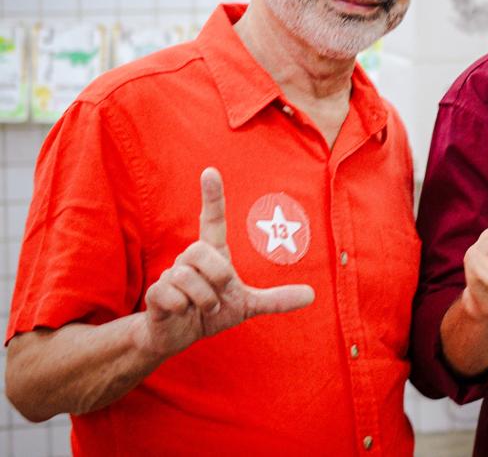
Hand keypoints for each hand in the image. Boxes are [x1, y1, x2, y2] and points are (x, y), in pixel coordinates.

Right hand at [138, 168, 315, 358]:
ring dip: (204, 300)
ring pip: (187, 278)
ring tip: (204, 308)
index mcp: (213, 254)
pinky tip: (182, 312)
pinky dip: (184, 309)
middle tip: (220, 295)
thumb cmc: (211, 312)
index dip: (212, 197)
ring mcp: (170, 274)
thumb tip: (311, 295)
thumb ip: (276, 299)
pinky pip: (171, 295)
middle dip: (216, 275)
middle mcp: (190, 258)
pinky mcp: (154, 293)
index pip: (212, 219)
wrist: (177, 337)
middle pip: (199, 250)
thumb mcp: (247, 306)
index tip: (210, 171)